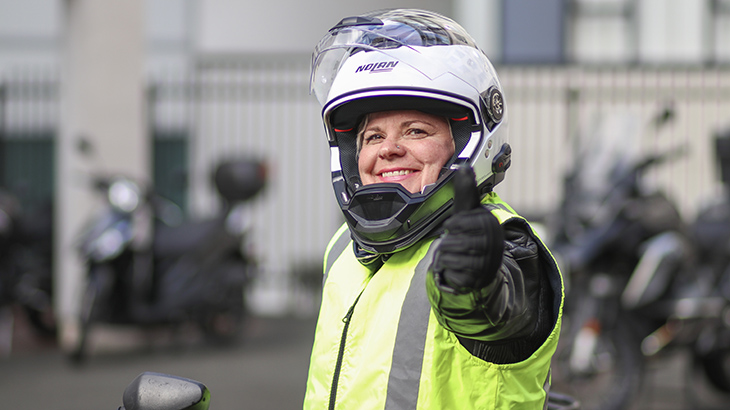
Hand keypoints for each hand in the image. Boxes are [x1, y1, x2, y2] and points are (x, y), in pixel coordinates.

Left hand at [433, 167, 503, 292]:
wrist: (482, 272)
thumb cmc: (473, 238)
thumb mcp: (469, 213)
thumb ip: (466, 192)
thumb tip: (465, 166)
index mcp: (489, 224)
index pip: (455, 223)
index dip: (452, 227)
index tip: (461, 230)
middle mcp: (490, 243)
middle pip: (450, 238)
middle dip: (449, 242)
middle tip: (460, 246)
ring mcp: (484, 262)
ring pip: (448, 253)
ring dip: (447, 256)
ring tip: (460, 256)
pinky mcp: (476, 278)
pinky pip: (449, 268)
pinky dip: (448, 269)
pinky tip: (459, 269)